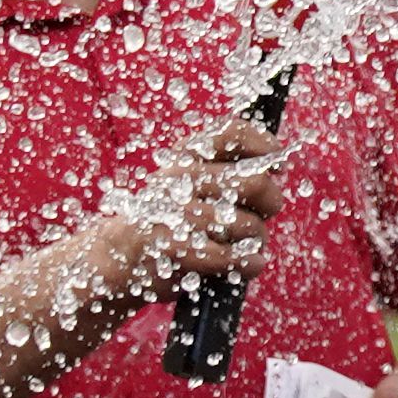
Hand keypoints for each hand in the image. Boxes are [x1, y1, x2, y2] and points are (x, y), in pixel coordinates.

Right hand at [115, 116, 282, 292]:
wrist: (119, 257)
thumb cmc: (170, 221)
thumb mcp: (192, 184)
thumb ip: (230, 172)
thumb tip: (276, 166)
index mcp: (185, 156)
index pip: (233, 133)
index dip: (264, 146)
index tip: (278, 166)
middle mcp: (178, 177)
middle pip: (255, 182)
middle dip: (269, 202)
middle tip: (262, 214)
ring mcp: (172, 212)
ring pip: (248, 225)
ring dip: (255, 240)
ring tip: (242, 245)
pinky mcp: (171, 247)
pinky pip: (231, 256)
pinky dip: (247, 263)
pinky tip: (249, 264)